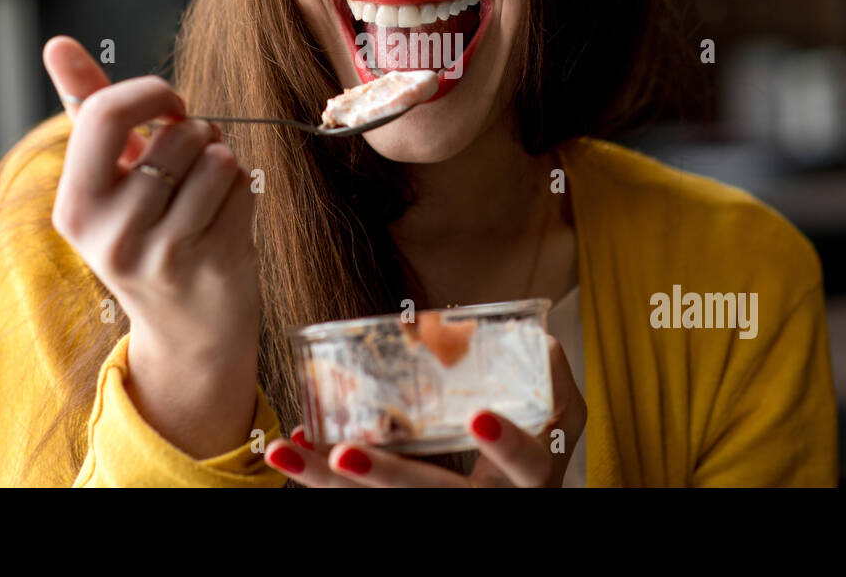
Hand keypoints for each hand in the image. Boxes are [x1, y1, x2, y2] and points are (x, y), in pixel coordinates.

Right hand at [42, 34, 262, 458]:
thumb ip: (86, 108)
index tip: (171, 105)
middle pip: (175, 133)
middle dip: (198, 131)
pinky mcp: (210, 263)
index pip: (106, 115)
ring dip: (223, 160)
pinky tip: (226, 216)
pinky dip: (244, 188)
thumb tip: (56, 43)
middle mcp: (109, 234)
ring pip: (215, 156)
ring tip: (208, 190)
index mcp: (74, 207)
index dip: (152, 93)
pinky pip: (241, 185)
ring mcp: (160, 253)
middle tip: (194, 160)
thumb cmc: (148, 236)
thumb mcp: (108, 180)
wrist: (189, 332)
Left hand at [264, 334, 586, 486]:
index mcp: (527, 480)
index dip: (506, 445)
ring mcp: (442, 511)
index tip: (478, 418)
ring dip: (325, 481)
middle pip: (432, 499)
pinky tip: (294, 446)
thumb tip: (539, 335)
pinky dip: (320, 476)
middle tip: (344, 454)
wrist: (516, 494)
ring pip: (380, 508)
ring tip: (285, 449)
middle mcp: (484, 503)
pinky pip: (358, 499)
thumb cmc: (539, 444)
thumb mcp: (560, 416)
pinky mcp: (406, 506)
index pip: (527, 465)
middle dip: (385, 478)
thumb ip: (551, 377)